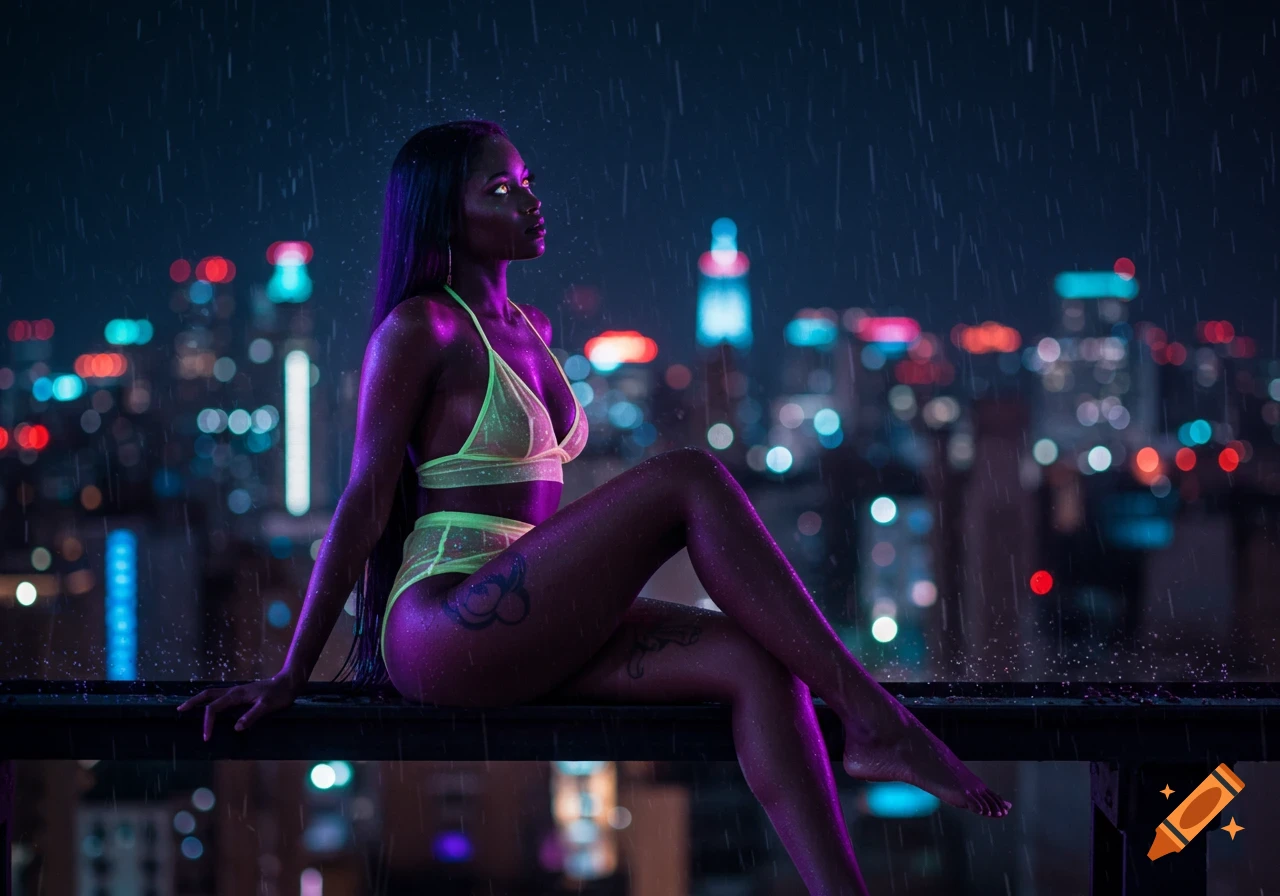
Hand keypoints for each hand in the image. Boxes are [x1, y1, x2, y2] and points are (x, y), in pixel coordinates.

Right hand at [176, 673, 302, 740]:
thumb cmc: (279, 695)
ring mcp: (238, 691)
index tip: (206, 737)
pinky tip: (212, 707)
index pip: (214, 708)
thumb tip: (236, 728)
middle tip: (179, 710)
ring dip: (200, 700)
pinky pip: (221, 696)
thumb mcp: (267, 706)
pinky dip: (211, 700)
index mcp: (237, 695)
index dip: (207, 722)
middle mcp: (234, 691)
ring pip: (213, 694)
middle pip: (208, 695)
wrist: (289, 682)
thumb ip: (252, 716)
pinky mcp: (242, 694)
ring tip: (189, 707)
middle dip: (193, 702)